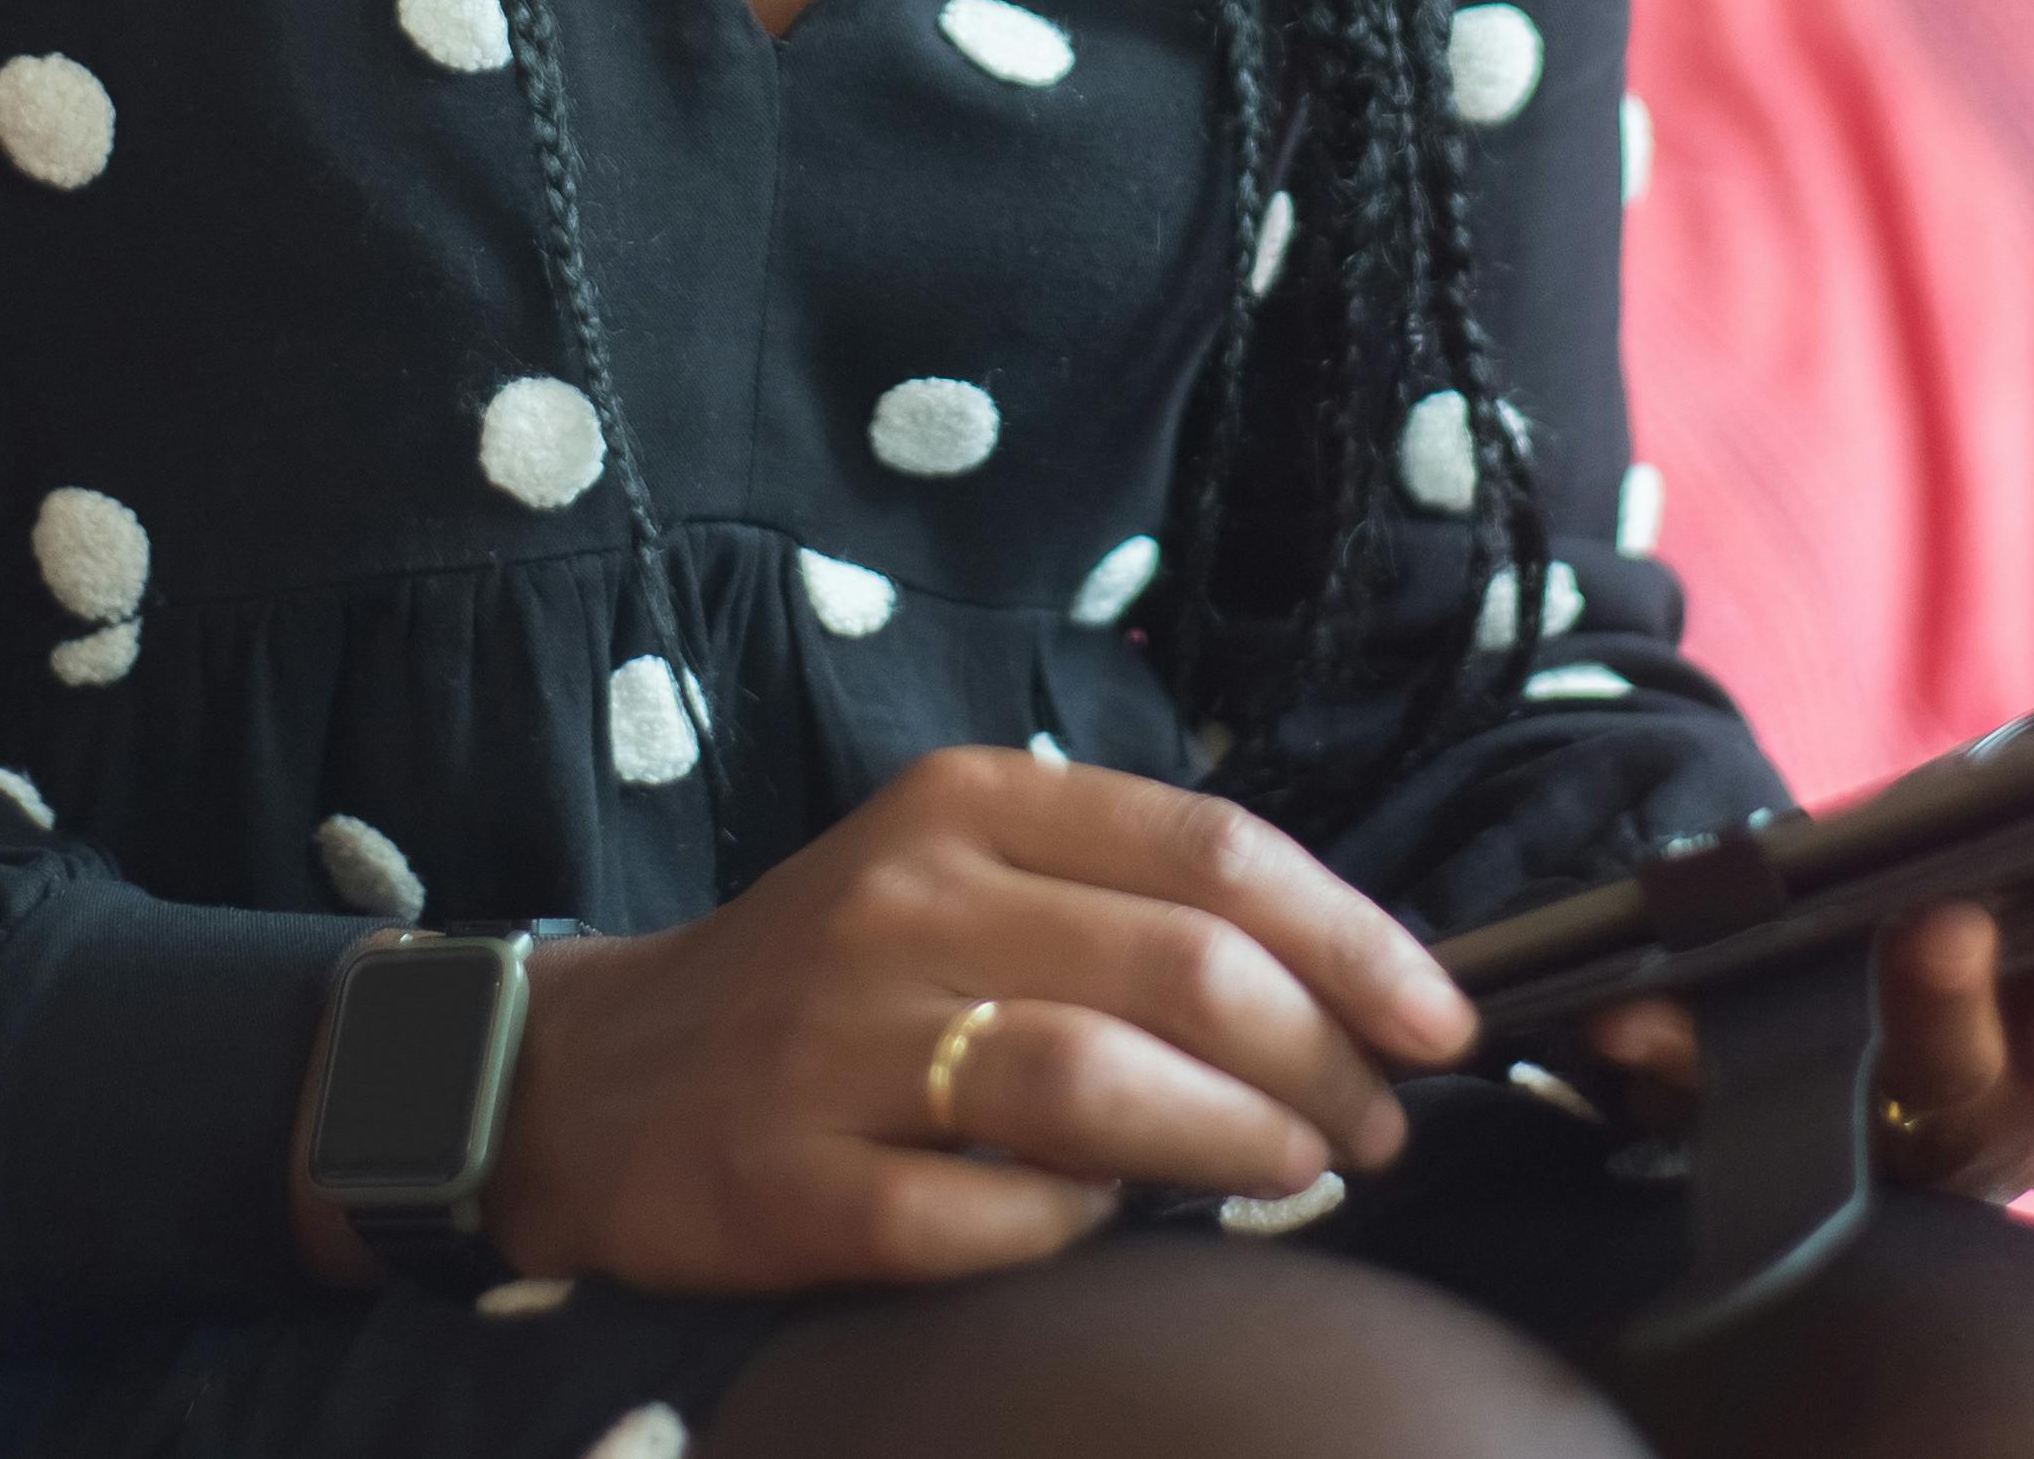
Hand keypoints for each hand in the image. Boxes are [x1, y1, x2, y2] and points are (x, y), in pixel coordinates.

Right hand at [420, 745, 1476, 1294]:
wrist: (593, 1076)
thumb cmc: (832, 979)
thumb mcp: (964, 876)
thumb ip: (1122, 904)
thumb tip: (1338, 987)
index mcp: (969, 803)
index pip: (1210, 848)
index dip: (1353, 938)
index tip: (1440, 1018)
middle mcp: (906, 899)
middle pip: (1177, 967)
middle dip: (1319, 1056)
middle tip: (1377, 1124)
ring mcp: (838, 1040)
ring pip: (1090, 1080)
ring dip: (1230, 1139)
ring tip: (1298, 1171)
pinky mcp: (788, 1176)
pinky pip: (975, 1214)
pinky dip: (1068, 1228)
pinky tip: (1104, 1230)